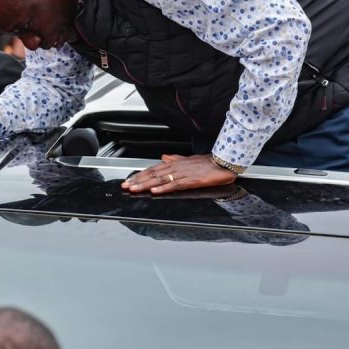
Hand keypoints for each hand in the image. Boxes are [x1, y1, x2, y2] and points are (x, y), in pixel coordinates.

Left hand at [120, 154, 237, 194]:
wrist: (223, 163)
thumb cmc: (207, 163)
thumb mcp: (187, 159)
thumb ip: (175, 159)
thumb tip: (164, 157)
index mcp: (174, 164)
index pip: (152, 169)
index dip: (140, 175)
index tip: (129, 180)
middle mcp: (175, 167)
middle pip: (152, 174)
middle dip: (137, 180)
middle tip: (125, 186)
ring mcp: (182, 174)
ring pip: (160, 179)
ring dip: (145, 184)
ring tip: (134, 189)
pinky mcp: (191, 181)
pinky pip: (175, 185)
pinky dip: (163, 188)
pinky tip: (155, 191)